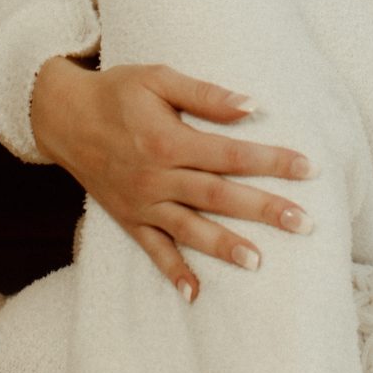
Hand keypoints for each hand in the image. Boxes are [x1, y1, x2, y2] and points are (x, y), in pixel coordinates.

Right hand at [29, 55, 315, 302]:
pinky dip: (173, 272)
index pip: (231, 154)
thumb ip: (206, 94)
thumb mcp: (159, 78)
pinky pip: (153, 250)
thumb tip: (253, 106)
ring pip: (191, 229)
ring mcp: (142, 203)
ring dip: (225, 246)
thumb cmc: (117, 91)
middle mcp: (156, 177)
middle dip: (264, 209)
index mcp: (168, 140)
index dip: (271, 161)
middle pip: (219, 196)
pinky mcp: (129, 219)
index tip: (309, 168)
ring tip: (259, 262)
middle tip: (304, 222)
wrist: (63, 116)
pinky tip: (195, 294)